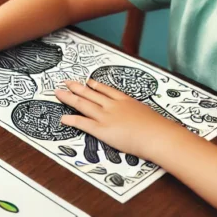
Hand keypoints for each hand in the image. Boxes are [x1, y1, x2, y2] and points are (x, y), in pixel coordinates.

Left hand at [56, 80, 183, 158]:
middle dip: (77, 88)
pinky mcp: (101, 129)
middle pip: (90, 93)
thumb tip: (142, 119)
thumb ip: (140, 115)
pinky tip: (63, 118)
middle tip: (67, 83)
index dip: (95, 85)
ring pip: (83, 104)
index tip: (88, 81)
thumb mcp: (149, 114)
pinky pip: (82, 123)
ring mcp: (105, 116)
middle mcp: (112, 106)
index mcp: (125, 100)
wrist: (157, 135)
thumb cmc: (158, 127)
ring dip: (69, 98)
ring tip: (58, 93)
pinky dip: (71, 120)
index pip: (106, 90)